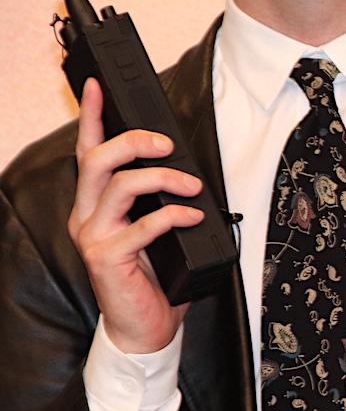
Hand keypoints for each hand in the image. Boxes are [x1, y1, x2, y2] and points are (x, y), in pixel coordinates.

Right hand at [67, 79, 202, 353]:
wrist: (146, 326)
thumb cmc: (155, 275)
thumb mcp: (156, 226)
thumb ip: (156, 197)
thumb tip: (182, 166)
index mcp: (95, 204)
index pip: (88, 151)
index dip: (92, 116)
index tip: (97, 84)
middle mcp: (87, 216)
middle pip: (97, 160)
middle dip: (133, 140)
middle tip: (166, 143)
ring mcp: (94, 237)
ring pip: (119, 186)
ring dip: (163, 177)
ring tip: (192, 186)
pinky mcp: (107, 258)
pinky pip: (143, 225)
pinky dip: (174, 215)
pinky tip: (193, 216)